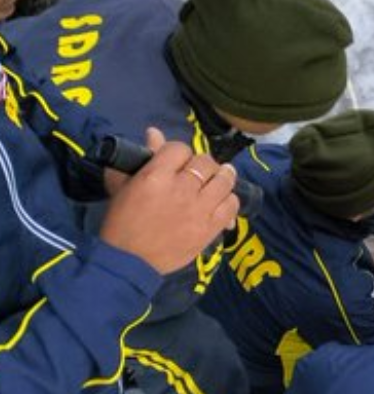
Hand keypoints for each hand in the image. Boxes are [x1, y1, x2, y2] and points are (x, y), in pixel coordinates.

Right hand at [99, 128, 239, 273]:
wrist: (129, 261)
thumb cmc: (121, 222)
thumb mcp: (123, 186)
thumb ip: (140, 158)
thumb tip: (154, 132)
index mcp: (156, 176)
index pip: (180, 148)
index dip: (179, 152)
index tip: (178, 160)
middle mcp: (181, 189)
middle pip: (205, 162)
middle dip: (202, 163)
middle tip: (200, 170)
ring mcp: (199, 209)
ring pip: (224, 180)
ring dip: (222, 176)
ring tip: (220, 176)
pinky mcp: (210, 228)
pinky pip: (231, 205)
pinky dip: (229, 199)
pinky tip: (222, 199)